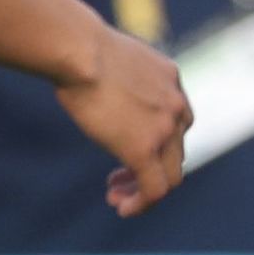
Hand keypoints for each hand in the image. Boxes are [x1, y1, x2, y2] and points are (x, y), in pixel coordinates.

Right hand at [60, 21, 192, 215]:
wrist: (79, 50)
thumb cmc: (76, 45)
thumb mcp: (105, 53)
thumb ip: (111, 70)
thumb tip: (84, 64)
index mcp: (170, 79)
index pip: (176, 120)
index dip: (153, 141)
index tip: (119, 145)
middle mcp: (177, 105)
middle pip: (176, 151)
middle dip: (148, 169)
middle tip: (114, 180)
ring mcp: (165, 129)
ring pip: (170, 175)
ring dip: (144, 190)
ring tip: (117, 199)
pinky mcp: (145, 149)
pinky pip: (155, 189)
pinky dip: (141, 203)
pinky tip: (122, 209)